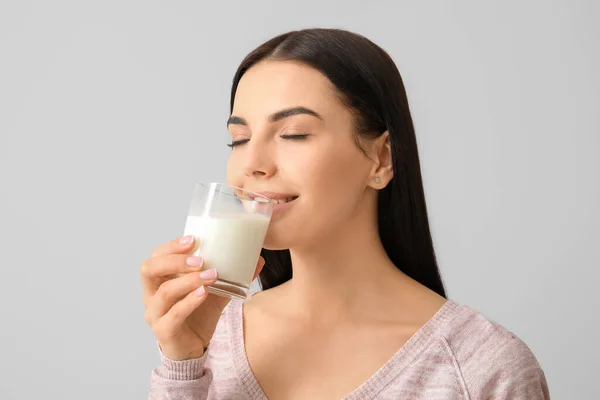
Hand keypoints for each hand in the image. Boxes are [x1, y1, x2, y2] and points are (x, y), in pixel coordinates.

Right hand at [141, 235, 264, 359]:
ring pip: (164, 292)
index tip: (193, 239)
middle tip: (200, 259)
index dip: (171, 246)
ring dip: (188, 280)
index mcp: (159, 280)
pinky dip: (190, 301)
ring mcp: (155, 314)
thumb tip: (257, 259)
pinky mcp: (164, 331)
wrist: (192, 348)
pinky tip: (204, 293)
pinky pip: (174, 314)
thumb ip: (230, 276)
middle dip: (175, 260)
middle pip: (149, 269)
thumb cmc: (198, 315)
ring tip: (210, 275)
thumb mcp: (214, 292)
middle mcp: (151, 295)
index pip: (156, 256)